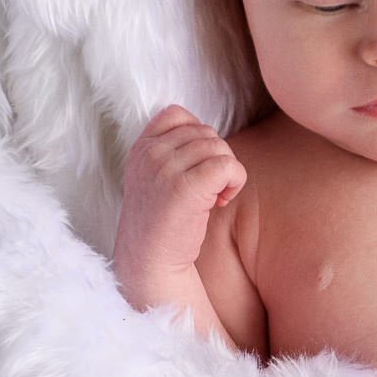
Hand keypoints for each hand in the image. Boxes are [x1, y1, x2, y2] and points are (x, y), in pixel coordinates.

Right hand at [112, 105, 245, 309]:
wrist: (150, 262)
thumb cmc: (162, 223)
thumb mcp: (155, 178)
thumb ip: (172, 152)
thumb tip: (211, 137)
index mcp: (141, 148)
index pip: (177, 114)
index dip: (197, 137)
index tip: (196, 168)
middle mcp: (150, 154)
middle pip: (205, 132)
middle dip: (216, 158)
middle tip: (210, 190)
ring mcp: (165, 169)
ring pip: (219, 147)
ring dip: (227, 172)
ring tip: (215, 197)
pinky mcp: (186, 188)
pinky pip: (228, 166)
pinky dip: (235, 182)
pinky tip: (222, 201)